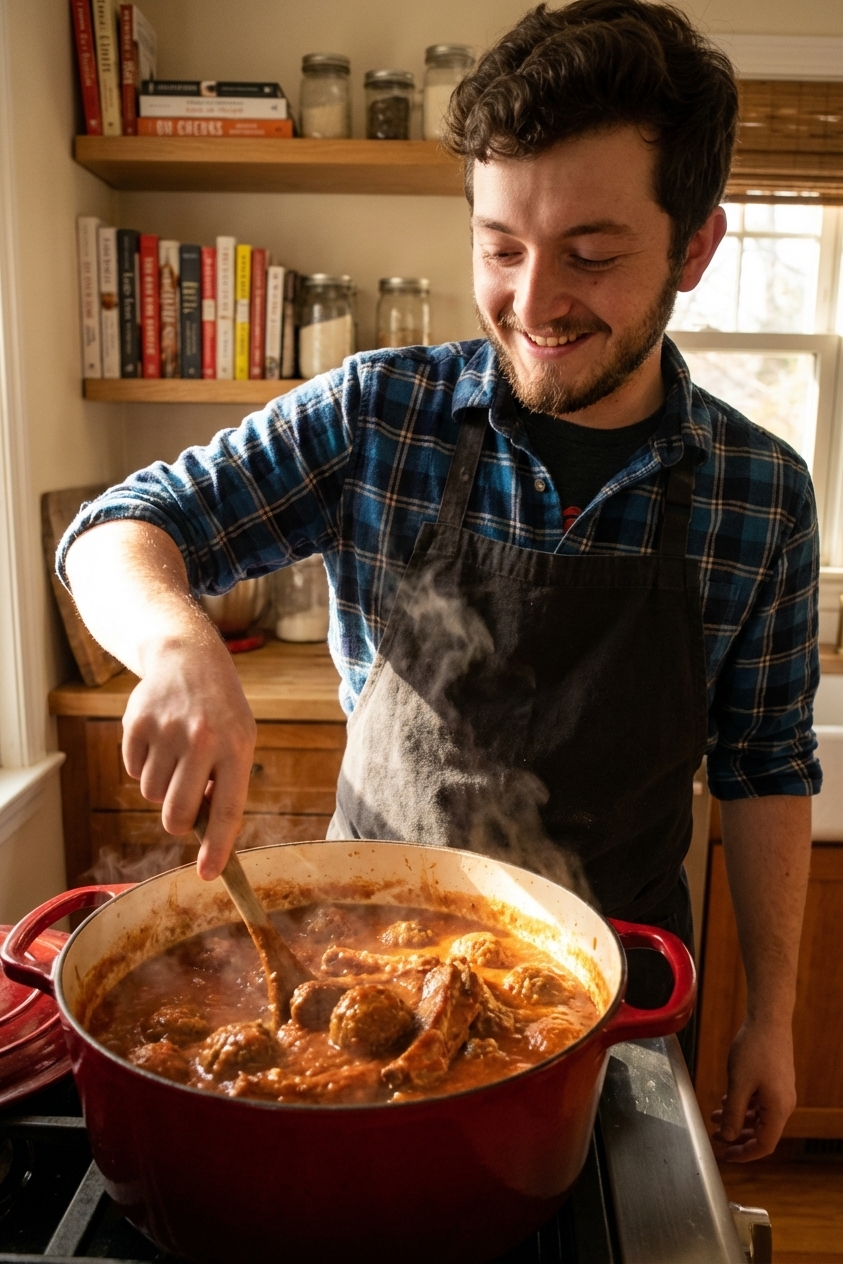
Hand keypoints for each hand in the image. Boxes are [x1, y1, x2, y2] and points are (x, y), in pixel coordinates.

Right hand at [121, 636, 256, 880]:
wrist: (188, 659)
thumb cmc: (220, 712)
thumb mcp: (239, 740)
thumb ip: (226, 785)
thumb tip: (205, 834)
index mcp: (235, 748)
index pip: (227, 810)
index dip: (216, 847)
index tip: (208, 874)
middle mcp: (201, 740)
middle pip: (176, 814)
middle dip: (177, 823)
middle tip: (183, 808)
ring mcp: (166, 731)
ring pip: (152, 794)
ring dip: (162, 786)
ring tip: (176, 755)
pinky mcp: (136, 724)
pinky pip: (132, 771)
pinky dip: (143, 765)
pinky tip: (159, 739)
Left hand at [710, 1016, 795, 1160]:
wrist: (769, 1021)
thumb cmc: (755, 1050)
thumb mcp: (739, 1084)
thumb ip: (733, 1113)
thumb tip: (728, 1136)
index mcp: (778, 1110)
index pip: (764, 1145)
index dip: (744, 1154)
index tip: (726, 1156)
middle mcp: (783, 1104)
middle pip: (761, 1132)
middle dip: (737, 1137)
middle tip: (717, 1139)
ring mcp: (780, 1092)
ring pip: (758, 1116)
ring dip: (736, 1119)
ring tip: (715, 1117)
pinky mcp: (775, 1081)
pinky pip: (759, 1102)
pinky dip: (742, 1105)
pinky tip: (726, 1100)